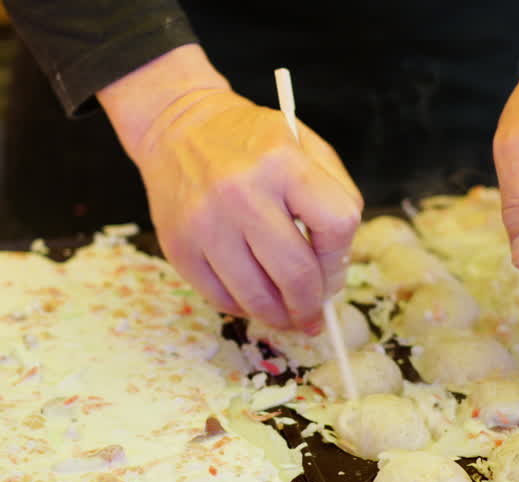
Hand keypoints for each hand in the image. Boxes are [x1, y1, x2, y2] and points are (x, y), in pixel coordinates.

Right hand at [98, 46, 362, 333]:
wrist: (178, 127)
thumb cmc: (249, 140)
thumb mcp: (304, 144)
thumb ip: (335, 195)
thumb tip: (336, 268)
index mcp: (282, 162)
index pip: (336, 225)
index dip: (341, 259)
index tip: (334, 271)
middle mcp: (241, 194)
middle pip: (295, 274)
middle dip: (311, 305)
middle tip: (314, 316)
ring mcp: (205, 224)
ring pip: (256, 297)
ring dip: (279, 317)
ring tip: (287, 316)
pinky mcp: (178, 247)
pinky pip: (219, 298)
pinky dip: (243, 308)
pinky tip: (253, 300)